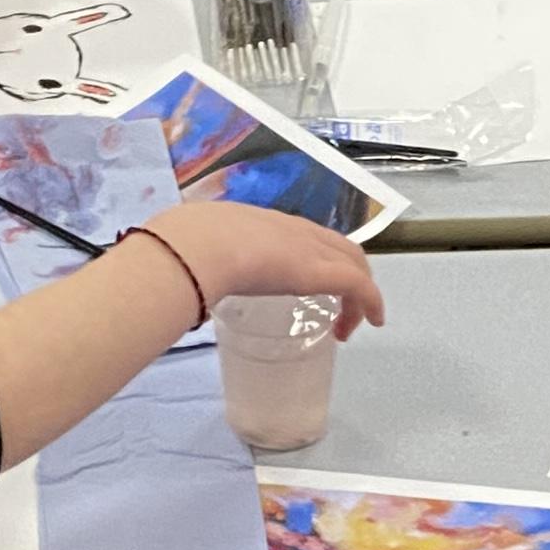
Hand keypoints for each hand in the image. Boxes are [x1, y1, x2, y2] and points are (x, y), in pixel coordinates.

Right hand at [147, 202, 384, 335]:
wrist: (197, 248)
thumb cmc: (185, 249)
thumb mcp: (192, 249)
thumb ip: (193, 263)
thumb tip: (178, 281)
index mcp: (262, 224)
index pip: (304, 236)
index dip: (315, 257)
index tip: (309, 286)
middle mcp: (293, 230)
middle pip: (338, 246)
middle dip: (347, 275)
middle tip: (338, 308)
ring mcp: (310, 248)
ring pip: (353, 263)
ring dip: (357, 294)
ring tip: (348, 326)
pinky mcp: (323, 271)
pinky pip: (360, 286)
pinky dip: (371, 303)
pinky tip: (371, 324)